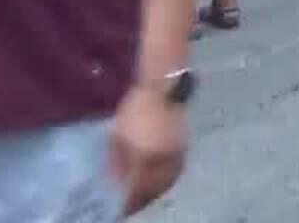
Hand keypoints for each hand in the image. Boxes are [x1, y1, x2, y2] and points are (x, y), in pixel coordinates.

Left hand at [110, 86, 184, 215]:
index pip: (137, 188)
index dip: (128, 202)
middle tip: (129, 205)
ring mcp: (177, 154)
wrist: (163, 88)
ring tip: (142, 195)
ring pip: (166, 182)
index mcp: (147, 157)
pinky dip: (165, 181)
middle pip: (154, 189)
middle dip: (141, 200)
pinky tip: (156, 181)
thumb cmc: (136, 110)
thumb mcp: (118, 136)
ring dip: (154, 192)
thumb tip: (114, 183)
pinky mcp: (183, 148)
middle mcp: (165, 160)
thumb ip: (116, 162)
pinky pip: (174, 172)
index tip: (118, 210)